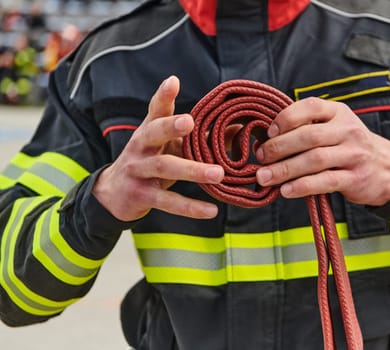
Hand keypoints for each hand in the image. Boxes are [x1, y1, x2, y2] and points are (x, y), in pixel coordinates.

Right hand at [93, 76, 224, 220]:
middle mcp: (141, 147)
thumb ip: (198, 138)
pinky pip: (167, 202)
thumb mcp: (170, 147)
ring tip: (218, 174)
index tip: (173, 82)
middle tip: (190, 121)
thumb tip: (236, 129)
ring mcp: (139, 171)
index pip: (155, 110)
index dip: (163, 96)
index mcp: (149, 131)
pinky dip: (190, 207)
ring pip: (165, 168)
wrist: (114, 194)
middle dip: (170, 126)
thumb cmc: (150, 162)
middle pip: (154, 133)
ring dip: (192, 170)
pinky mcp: (142, 196)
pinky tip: (211, 211)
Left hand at [255, 97, 389, 205]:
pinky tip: (286, 190)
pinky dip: (302, 186)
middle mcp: (348, 130)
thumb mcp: (335, 127)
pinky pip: (324, 181)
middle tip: (260, 158)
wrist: (387, 168)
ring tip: (265, 177)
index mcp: (339, 112)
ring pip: (314, 160)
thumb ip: (308, 126)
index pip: (310, 107)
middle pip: (308, 136)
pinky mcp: (355, 178)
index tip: (268, 132)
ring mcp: (353, 154)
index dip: (286, 118)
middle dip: (279, 147)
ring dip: (284, 169)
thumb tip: (266, 138)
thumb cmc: (349, 146)